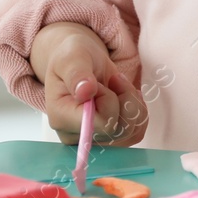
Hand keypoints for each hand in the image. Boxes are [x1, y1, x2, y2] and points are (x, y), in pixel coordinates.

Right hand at [33, 23, 147, 146]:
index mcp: (60, 118)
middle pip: (117, 130)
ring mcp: (93, 140)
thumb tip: (84, 92)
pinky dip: (137, 111)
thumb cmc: (73, 59)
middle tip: (112, 80)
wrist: (81, 63)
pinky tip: (124, 96)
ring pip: (130, 132)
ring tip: (117, 85)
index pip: (99, 123)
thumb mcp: (72, 58)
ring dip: (131, 103)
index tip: (99, 83)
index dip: (108, 99)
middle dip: (123, 99)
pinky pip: (136, 132)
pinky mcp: (109, 139)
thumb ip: (77, 74)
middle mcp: (75, 136)